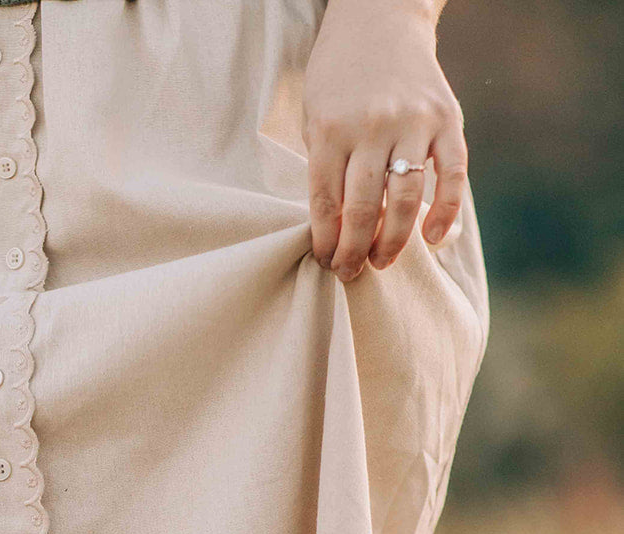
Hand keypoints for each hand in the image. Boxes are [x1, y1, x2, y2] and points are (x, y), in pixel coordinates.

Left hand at [302, 0, 466, 279]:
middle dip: (354, 250)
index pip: (325, 203)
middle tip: (350, 272)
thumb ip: (326, 165)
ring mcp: (413, 122)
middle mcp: (372, 126)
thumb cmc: (341, 77)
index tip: (326, 261)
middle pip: (362, 208)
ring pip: (404, 199)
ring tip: (381, 261)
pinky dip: (446, 211)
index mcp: (331, 129)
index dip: (326, 242)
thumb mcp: (316, 114)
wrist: (381, 18)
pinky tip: (433, 239)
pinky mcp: (447, 118)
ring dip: (392, 240)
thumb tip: (335, 228)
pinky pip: (453, 175)